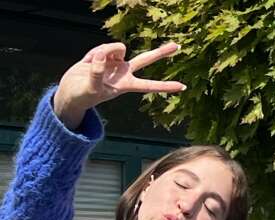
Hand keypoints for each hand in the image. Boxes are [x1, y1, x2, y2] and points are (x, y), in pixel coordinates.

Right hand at [54, 43, 184, 128]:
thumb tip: (102, 56)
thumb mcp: (90, 88)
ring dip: (104, 50)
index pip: (149, 85)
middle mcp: (124, 72)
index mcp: (126, 85)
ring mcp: (115, 62)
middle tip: (177, 47)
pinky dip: (93, 52)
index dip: (165, 86)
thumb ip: (97, 72)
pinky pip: (102, 47)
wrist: (70, 91)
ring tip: (91, 63)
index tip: (182, 86)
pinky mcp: (104, 56)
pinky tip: (87, 61)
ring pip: (117, 47)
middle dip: (161, 53)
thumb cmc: (83, 96)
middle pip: (146, 59)